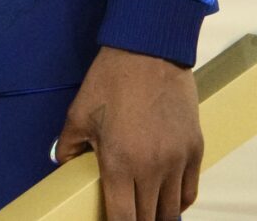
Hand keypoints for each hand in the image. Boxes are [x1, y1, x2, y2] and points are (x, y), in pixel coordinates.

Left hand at [55, 46, 201, 220]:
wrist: (149, 52)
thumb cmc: (109, 81)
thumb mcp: (78, 113)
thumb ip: (68, 145)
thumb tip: (61, 162)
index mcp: (119, 164)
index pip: (124, 218)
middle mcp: (152, 170)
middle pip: (150, 219)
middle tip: (127, 216)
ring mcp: (177, 161)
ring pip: (173, 210)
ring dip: (159, 216)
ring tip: (147, 214)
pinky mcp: (195, 150)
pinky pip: (190, 191)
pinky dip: (179, 202)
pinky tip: (168, 202)